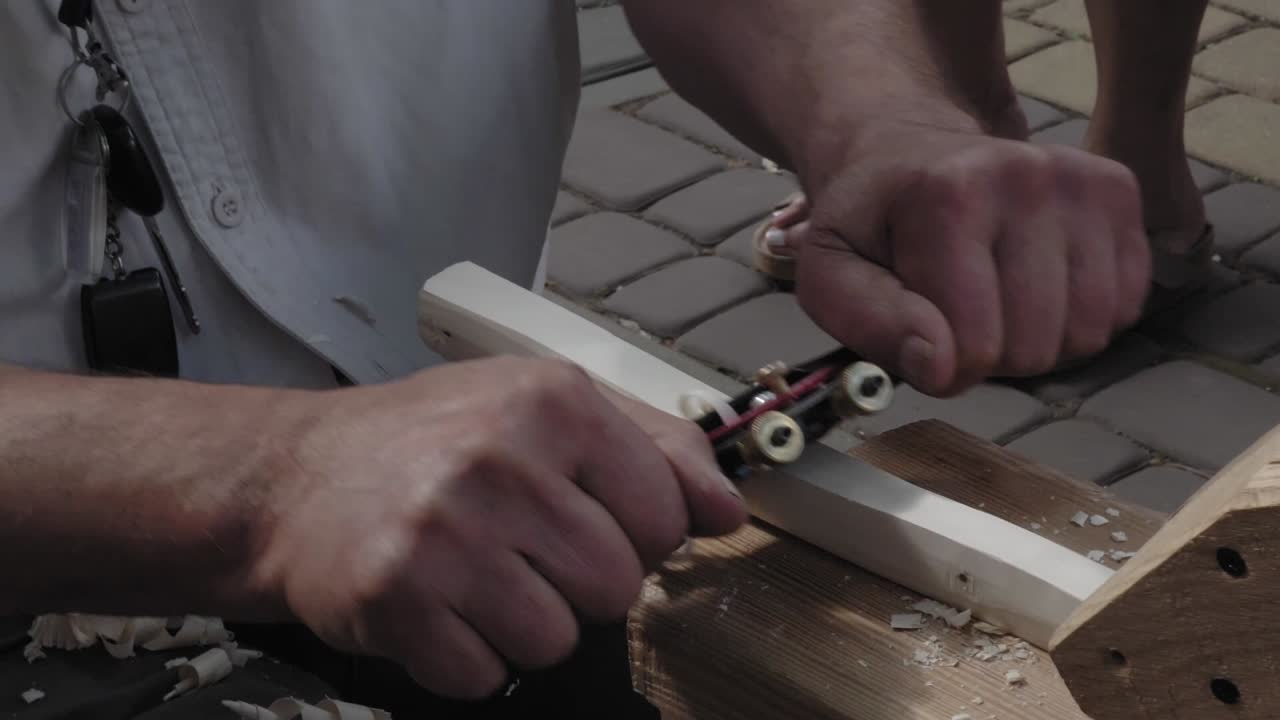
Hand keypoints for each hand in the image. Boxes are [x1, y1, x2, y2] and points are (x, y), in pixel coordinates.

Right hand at [252, 356, 746, 698]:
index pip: (666, 516)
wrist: (296, 477)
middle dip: (577, 583)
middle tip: (519, 548)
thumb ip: (654, 447)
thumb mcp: (545, 405)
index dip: (635, 535)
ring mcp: (446, 532)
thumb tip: (725, 507)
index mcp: (553, 402)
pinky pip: (484, 675)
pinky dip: (465, 656)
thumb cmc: (429, 440)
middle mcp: (500, 460)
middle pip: (617, 587)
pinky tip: (438, 604)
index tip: (585, 519)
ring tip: (477, 575)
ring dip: (522, 623)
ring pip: (557, 640)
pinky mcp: (397, 598)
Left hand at [791, 124, 1150, 395]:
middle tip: (955, 313)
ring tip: (994, 299)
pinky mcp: (1117, 190)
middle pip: (1034, 345)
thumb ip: (871, 323)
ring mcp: (1080, 180)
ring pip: (1087, 332)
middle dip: (990, 355)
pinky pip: (1126, 304)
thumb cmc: (869, 223)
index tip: (919, 331)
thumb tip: (939, 364)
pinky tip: (1037, 283)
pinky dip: (1080, 315)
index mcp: (948, 196)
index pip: (973, 344)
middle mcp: (1025, 177)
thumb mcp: (829, 274)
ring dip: (1038, 340)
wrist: (906, 153)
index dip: (942, 365)